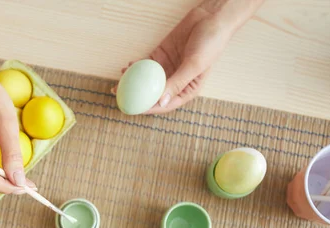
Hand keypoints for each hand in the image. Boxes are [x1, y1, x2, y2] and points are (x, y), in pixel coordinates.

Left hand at [115, 0, 263, 113]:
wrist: (211, 18)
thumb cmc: (211, 43)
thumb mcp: (194, 65)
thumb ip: (177, 83)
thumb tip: (161, 101)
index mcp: (188, 89)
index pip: (166, 104)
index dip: (149, 108)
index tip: (134, 108)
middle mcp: (176, 81)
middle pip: (153, 93)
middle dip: (137, 97)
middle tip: (121, 99)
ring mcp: (168, 68)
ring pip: (146, 80)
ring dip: (133, 83)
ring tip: (118, 86)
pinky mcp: (161, 55)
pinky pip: (146, 65)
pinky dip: (136, 67)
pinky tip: (126, 69)